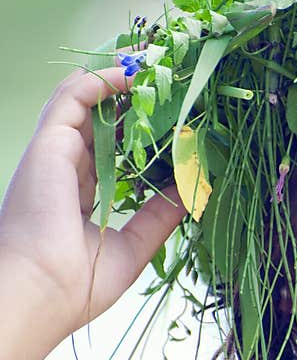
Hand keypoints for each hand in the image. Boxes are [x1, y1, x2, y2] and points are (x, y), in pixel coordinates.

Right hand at [0, 67, 184, 337]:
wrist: (43, 292)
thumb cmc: (80, 282)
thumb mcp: (134, 245)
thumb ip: (159, 215)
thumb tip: (189, 190)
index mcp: (78, 197)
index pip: (111, 153)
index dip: (140, 134)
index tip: (175, 123)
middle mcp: (64, 171)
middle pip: (100, 122)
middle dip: (135, 102)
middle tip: (171, 85)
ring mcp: (54, 155)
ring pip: (85, 102)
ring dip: (120, 82)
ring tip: (158, 67)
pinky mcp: (48, 143)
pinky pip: (73, 96)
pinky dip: (102, 80)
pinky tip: (133, 72)